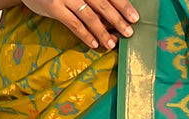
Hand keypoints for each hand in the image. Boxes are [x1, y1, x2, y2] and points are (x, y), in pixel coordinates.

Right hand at [22, 0, 138, 49]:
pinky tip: (94, 44)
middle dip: (117, 19)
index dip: (122, 4)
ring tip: (112, 44)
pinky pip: (73, 23)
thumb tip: (114, 15)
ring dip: (102, 31)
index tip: (134, 17)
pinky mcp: (54, 7)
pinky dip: (85, 35)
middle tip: (129, 32)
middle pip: (101, 3)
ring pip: (88, 16)